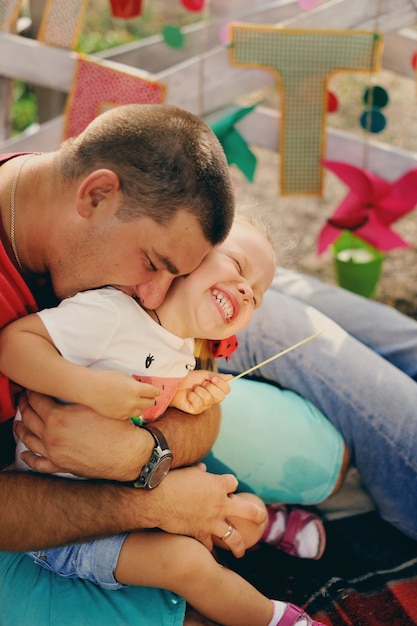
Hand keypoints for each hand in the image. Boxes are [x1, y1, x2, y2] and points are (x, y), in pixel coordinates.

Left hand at [14, 391, 151, 480]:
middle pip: (29, 417)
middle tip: (23, 399)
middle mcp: (51, 436)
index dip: (32, 391)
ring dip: (20, 429)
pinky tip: (25, 452)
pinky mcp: (60, 466)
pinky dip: (29, 457)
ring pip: (29, 439)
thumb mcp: (95, 405)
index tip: (31, 387)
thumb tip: (69, 386)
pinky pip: (38, 463)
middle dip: (23, 406)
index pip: (37, 400)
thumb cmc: (115, 427)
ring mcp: (54, 453)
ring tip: (18, 422)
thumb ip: (76, 396)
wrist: (127, 453)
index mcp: (58, 418)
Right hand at [88, 370, 158, 419]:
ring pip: (141, 411)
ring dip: (139, 406)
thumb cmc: (106, 379)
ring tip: (133, 401)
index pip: (154, 392)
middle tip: (145, 396)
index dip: (154, 391)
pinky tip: (123, 405)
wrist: (90, 388)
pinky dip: (129, 411)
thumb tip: (142, 388)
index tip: (153, 391)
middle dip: (149, 399)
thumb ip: (135, 383)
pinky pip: (129, 416)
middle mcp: (133, 401)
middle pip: (150, 403)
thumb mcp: (124, 376)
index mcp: (136, 389)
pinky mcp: (119, 416)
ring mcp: (126, 410)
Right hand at [156, 464, 265, 557]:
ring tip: (241, 551)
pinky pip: (209, 546)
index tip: (228, 487)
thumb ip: (199, 472)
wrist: (157, 499)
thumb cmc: (171, 480)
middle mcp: (220, 503)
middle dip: (257, 514)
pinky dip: (209, 550)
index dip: (230, 485)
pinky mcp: (200, 533)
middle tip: (262, 518)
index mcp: (218, 484)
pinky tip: (210, 554)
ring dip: (239, 545)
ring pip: (233, 537)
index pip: (233, 483)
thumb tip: (203, 468)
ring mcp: (212, 521)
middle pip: (248, 510)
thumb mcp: (188, 472)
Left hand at [171, 371, 231, 414]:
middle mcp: (212, 399)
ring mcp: (204, 406)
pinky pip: (198, 402)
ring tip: (194, 389)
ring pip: (208, 398)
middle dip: (210, 387)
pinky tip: (189, 395)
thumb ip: (218, 377)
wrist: (176, 382)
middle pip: (220, 397)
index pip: (227, 390)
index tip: (213, 378)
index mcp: (216, 390)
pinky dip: (192, 395)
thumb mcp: (205, 375)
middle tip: (202, 384)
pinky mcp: (195, 410)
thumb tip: (231, 377)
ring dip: (199, 390)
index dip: (221, 384)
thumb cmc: (190, 379)